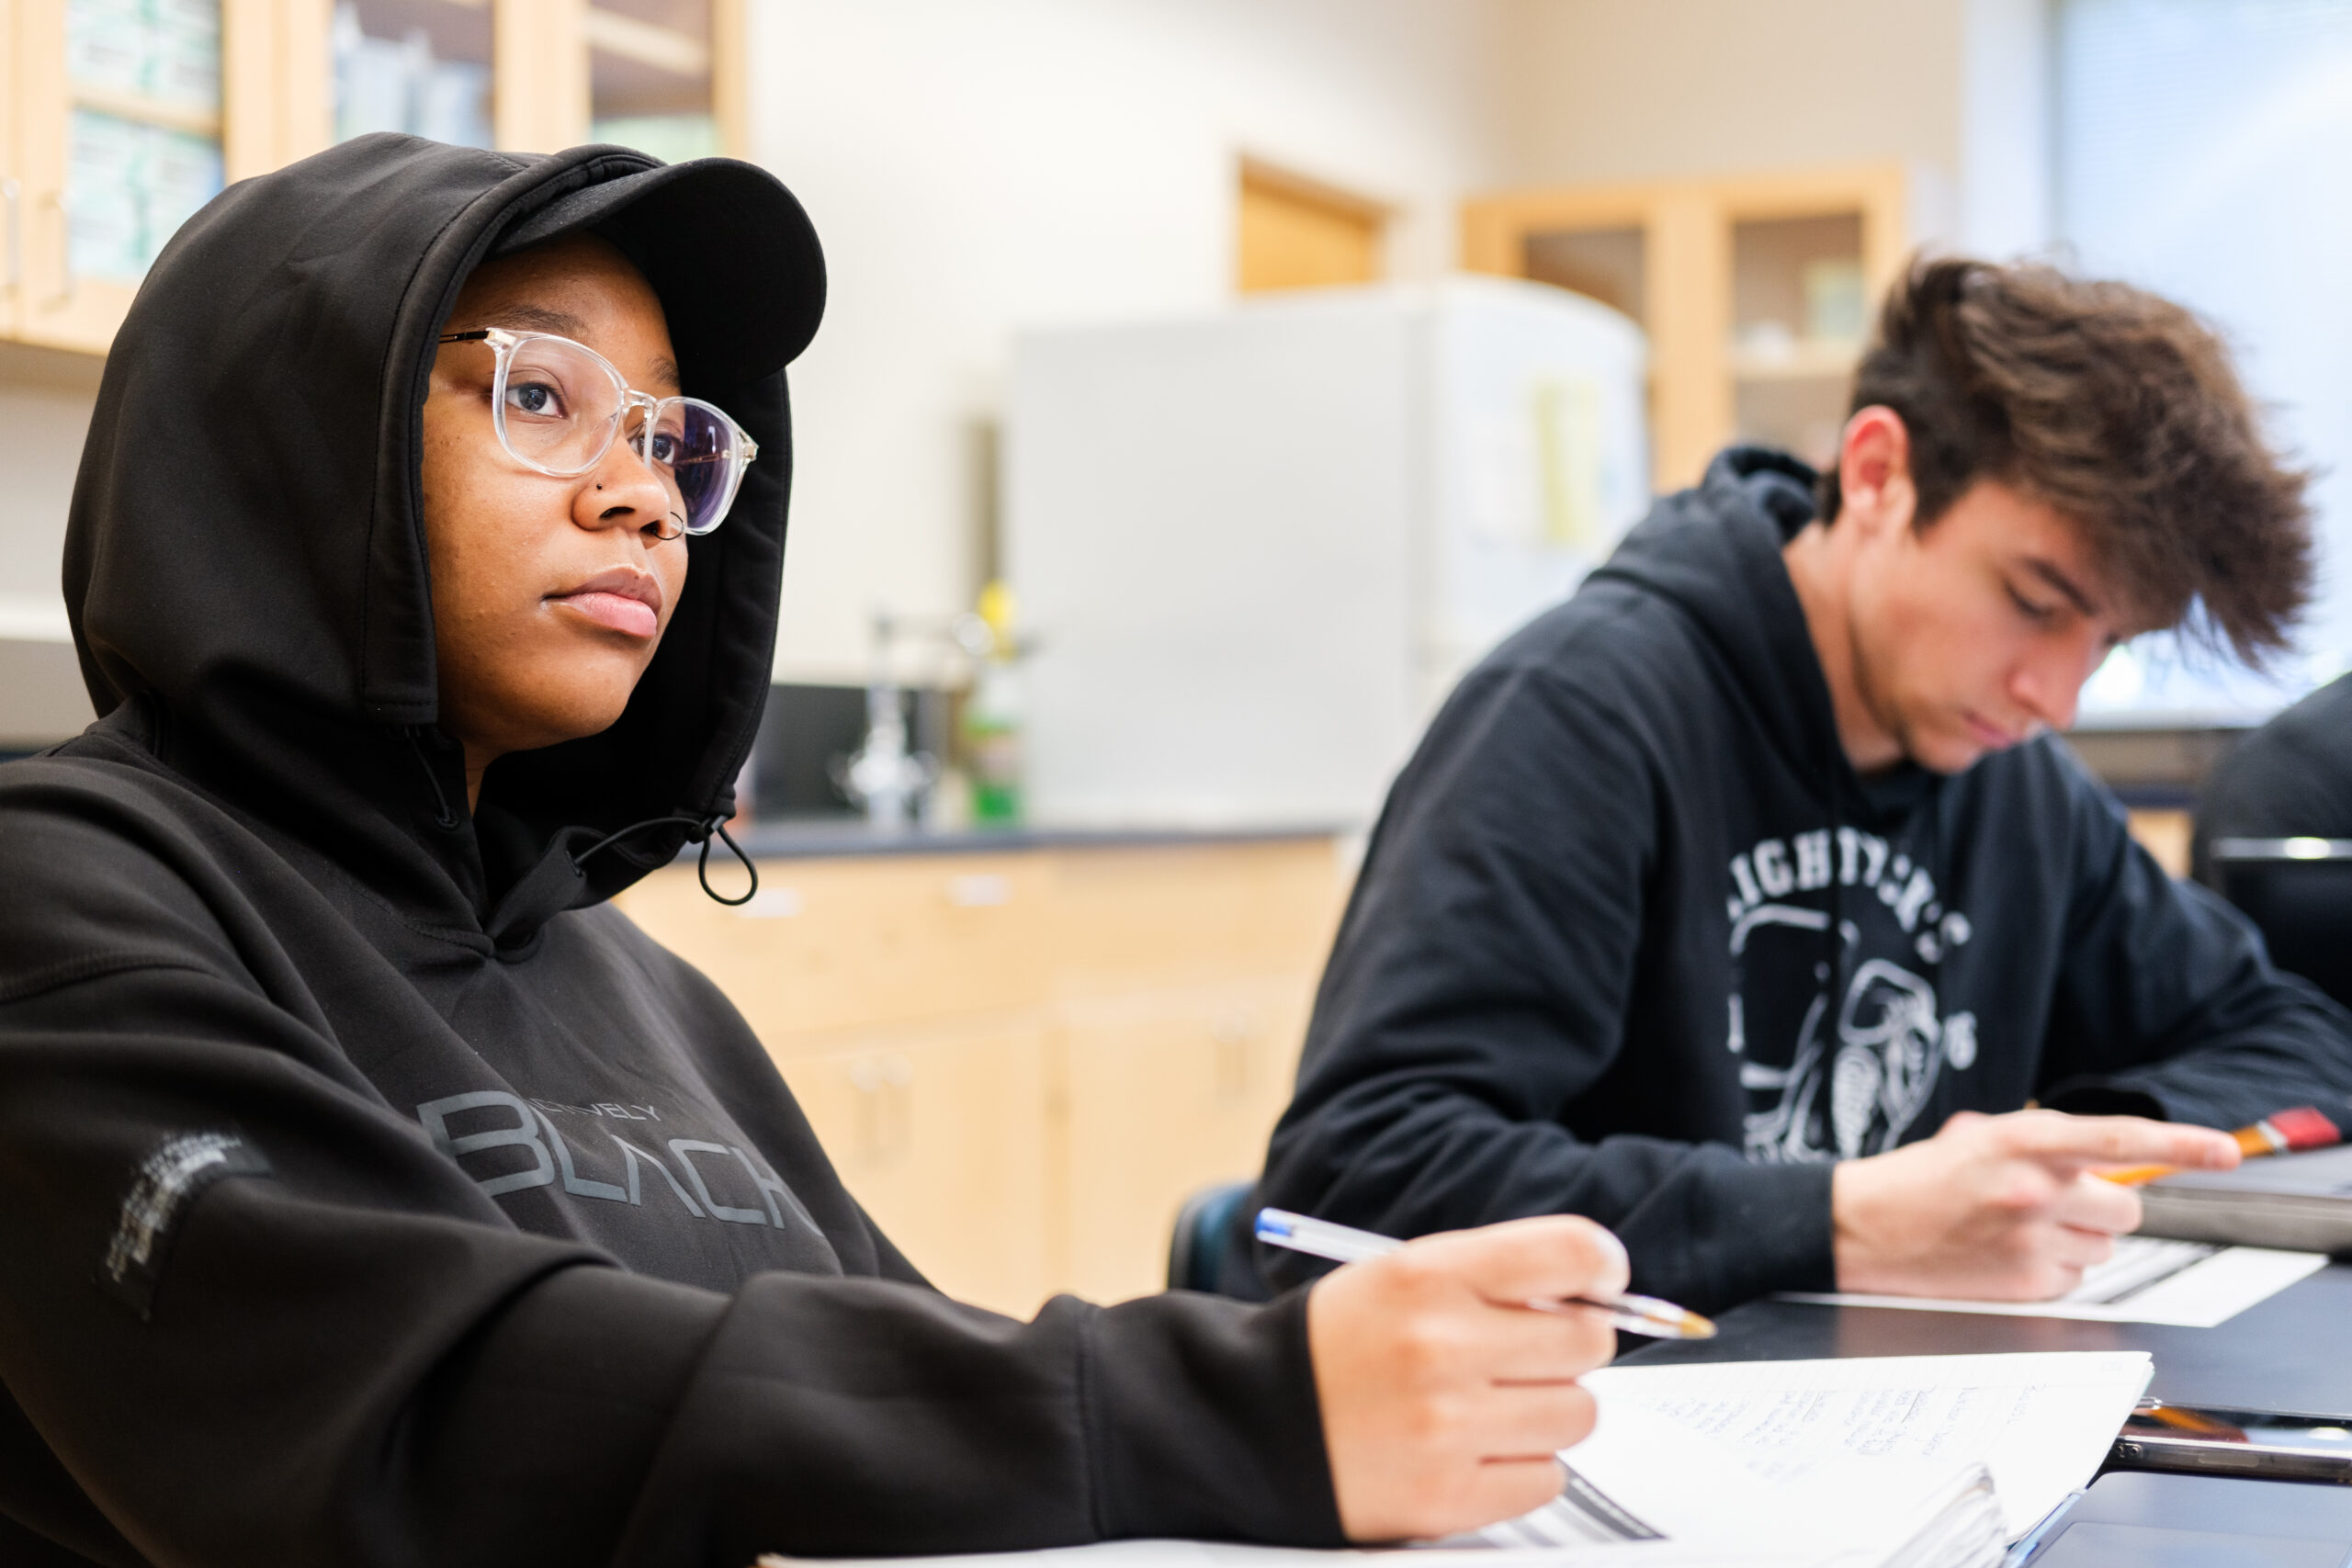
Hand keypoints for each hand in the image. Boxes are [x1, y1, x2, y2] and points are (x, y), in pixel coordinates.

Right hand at [1306, 1215, 1627, 1542]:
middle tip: (1523, 1354)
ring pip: (1578, 1414)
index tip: (1601, 1282)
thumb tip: (1600, 1295)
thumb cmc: (1341, 1345)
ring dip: (1547, 1410)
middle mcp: (1441, 1346)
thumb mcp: (1403, 1278)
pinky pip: (1548, 1478)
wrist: (1253, 1424)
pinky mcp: (1448, 1497)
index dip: (1603, 1269)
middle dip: (1567, 1346)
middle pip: (1587, 1341)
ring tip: (1491, 1406)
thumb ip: (1496, 1276)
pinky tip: (1475, 1449)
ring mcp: (1446, 1427)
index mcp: (1429, 1275)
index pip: (1570, 1254)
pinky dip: (1523, 1466)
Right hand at [1831, 1109, 2239, 1299]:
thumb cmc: (1922, 1179)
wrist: (1861, 1226)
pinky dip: (2051, 1270)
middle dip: (2102, 1208)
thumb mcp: (1981, 1138)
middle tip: (2057, 1204)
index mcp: (2022, 1140)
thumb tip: (2107, 1161)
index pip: (2120, 1138)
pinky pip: (2074, 1279)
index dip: (2181, 1143)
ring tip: (2018, 1231)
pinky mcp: (2025, 1282)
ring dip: (2076, 1241)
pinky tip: (2006, 1256)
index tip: (2224, 1151)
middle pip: (2125, 1208)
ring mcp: (2031, 1239)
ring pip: (2103, 1249)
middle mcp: (2033, 1188)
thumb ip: (2046, 1144)